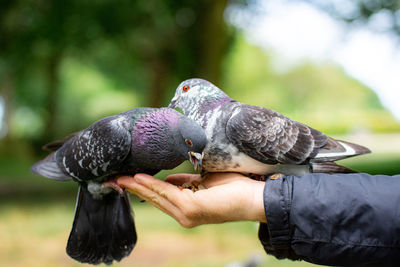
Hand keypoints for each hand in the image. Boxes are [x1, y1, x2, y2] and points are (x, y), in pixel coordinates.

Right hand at [117, 172, 266, 227]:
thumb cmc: (232, 188)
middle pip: (152, 199)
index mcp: (185, 208)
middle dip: (133, 188)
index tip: (127, 178)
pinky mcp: (191, 208)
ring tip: (121, 177)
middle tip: (114, 179)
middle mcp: (183, 215)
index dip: (142, 188)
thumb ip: (185, 181)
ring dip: (137, 186)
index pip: (159, 198)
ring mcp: (186, 214)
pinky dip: (152, 185)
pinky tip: (139, 177)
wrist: (253, 197)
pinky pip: (166, 193)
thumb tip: (169, 178)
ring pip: (156, 196)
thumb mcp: (203, 182)